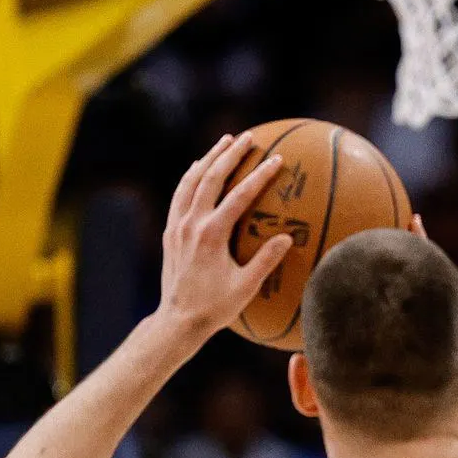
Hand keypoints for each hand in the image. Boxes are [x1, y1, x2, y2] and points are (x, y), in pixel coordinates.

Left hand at [154, 132, 292, 340]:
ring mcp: (178, 226)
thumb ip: (266, 260)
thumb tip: (287, 237)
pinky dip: (191, 177)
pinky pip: (180, 195)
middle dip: (230, 154)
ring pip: (191, 182)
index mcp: (211, 235)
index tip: (276, 159)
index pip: (239, 195)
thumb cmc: (215, 308)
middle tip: (248, 137)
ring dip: (208, 159)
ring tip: (224, 142)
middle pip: (210, 178)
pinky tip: (198, 169)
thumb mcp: (246, 287)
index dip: (259, 175)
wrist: (177, 320)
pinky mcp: (170, 232)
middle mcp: (191, 224)